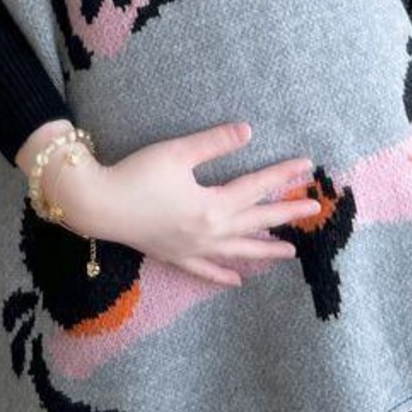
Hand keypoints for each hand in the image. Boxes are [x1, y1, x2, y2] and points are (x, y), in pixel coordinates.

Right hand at [51, 119, 313, 289]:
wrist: (98, 204)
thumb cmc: (136, 174)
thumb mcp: (178, 152)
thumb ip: (215, 142)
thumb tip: (249, 131)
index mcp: (213, 205)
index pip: (256, 187)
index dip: (282, 175)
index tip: (306, 167)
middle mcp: (209, 231)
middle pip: (256, 221)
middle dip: (286, 214)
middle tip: (313, 209)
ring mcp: (194, 248)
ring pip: (238, 250)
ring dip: (265, 250)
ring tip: (290, 252)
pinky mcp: (176, 256)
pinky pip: (206, 270)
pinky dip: (224, 275)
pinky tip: (238, 280)